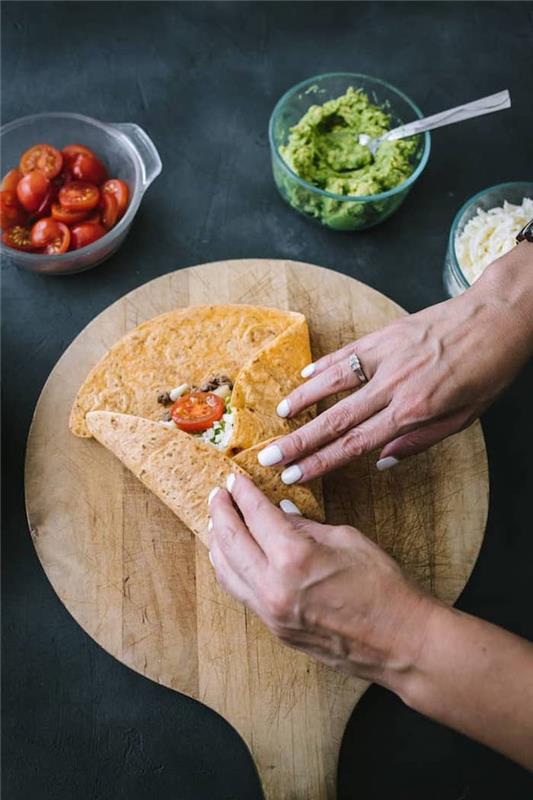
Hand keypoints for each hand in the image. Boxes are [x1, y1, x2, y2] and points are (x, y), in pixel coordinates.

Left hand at [209, 474, 532, 769]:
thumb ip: (303, 525)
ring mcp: (270, 612)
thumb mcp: (345, 538)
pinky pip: (239, 592)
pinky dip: (230, 568)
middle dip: (220, 512)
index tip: (234, 480)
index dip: (242, 493)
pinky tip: (232, 555)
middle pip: (229, 541)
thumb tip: (276, 510)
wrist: (401, 643)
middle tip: (219, 494)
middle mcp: (273, 587)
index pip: (255, 515)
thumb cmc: (383, 587)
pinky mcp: (274, 629)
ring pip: (225, 571)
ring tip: (218, 521)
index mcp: (294, 557)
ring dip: (218, 542)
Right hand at [257, 242, 532, 482]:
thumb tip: (382, 462)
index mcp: (412, 412)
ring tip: (279, 416)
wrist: (498, 319)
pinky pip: (346, 353)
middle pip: (334, 420)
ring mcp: (384, 357)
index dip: (319, 463)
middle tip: (267, 457)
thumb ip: (419, 441)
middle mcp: (392, 386)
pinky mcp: (384, 335)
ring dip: (302, 400)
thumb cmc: (487, 372)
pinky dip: (323, 366)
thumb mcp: (464, 418)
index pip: (354, 444)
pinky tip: (304, 376)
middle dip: (298, 442)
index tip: (293, 475)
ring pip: (332, 383)